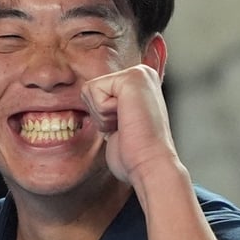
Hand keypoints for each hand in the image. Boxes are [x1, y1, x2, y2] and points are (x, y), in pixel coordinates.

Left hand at [81, 64, 177, 184]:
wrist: (150, 166)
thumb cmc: (135, 155)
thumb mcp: (118, 123)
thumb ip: (108, 106)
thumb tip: (90, 98)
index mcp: (139, 83)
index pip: (95, 91)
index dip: (100, 117)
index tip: (124, 128)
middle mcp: (142, 73)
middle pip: (90, 88)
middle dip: (100, 115)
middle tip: (125, 127)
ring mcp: (139, 74)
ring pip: (89, 89)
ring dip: (102, 115)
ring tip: (126, 124)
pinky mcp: (131, 78)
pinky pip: (93, 90)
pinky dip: (103, 114)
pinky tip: (125, 121)